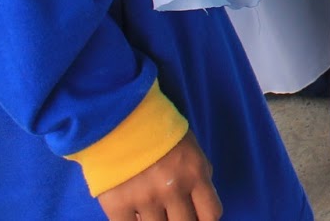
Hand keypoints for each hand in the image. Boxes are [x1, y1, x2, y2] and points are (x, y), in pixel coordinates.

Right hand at [96, 131, 221, 220]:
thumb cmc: (160, 131)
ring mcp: (145, 199)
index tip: (197, 218)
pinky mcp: (118, 206)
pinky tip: (136, 216)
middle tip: (175, 215)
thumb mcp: (192, 149)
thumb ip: (199, 176)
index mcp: (195, 173)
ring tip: (155, 212)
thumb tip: (201, 205)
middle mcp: (173, 189)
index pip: (211, 214)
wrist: (120, 118)